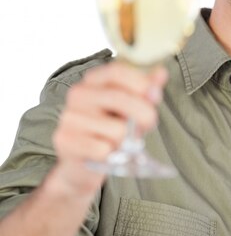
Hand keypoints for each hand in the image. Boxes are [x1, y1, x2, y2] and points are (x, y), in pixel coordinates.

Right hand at [52, 61, 167, 195]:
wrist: (84, 163)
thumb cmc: (110, 130)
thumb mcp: (131, 108)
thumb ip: (146, 90)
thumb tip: (161, 73)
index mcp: (93, 80)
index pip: (116, 71)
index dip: (140, 82)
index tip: (155, 96)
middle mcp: (78, 94)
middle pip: (119, 98)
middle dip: (144, 114)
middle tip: (149, 124)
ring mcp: (68, 117)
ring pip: (116, 129)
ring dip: (125, 142)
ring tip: (119, 143)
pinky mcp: (64, 140)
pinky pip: (102, 149)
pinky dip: (110, 156)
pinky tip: (104, 153)